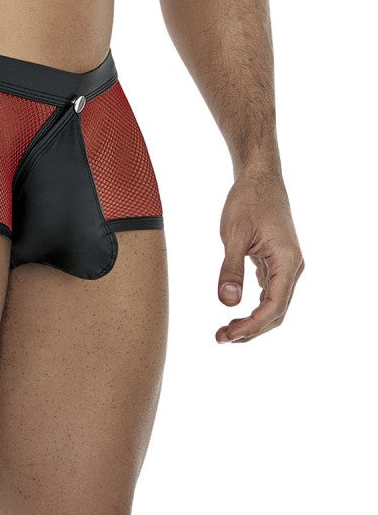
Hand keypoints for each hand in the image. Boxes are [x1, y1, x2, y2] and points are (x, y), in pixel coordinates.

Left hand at [216, 166, 303, 342]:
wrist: (259, 176)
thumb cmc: (247, 200)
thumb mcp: (233, 234)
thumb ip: (230, 269)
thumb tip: (227, 303)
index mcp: (286, 261)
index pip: (274, 306)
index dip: (252, 326)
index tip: (228, 335)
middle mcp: (292, 266)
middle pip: (276, 311)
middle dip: (251, 329)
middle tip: (222, 338)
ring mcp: (286, 264)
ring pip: (274, 303)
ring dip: (253, 321)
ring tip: (227, 332)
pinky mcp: (277, 261)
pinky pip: (270, 291)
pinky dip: (256, 306)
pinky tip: (237, 313)